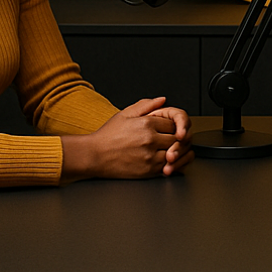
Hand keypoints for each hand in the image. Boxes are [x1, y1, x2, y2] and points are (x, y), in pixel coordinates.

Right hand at [62, 97, 190, 180]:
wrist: (94, 156)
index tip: (166, 128)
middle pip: (177, 137)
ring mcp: (150, 156)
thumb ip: (145, 105)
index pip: (173, 122)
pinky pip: (170, 166)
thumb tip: (162, 100)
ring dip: (175, 151)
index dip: (172, 125)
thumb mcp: (125, 114)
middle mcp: (150, 139)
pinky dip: (172, 163)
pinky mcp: (149, 171)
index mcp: (146, 123)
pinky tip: (165, 160)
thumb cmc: (107, 136)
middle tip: (170, 139)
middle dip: (176, 138)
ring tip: (168, 149)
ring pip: (176, 152)